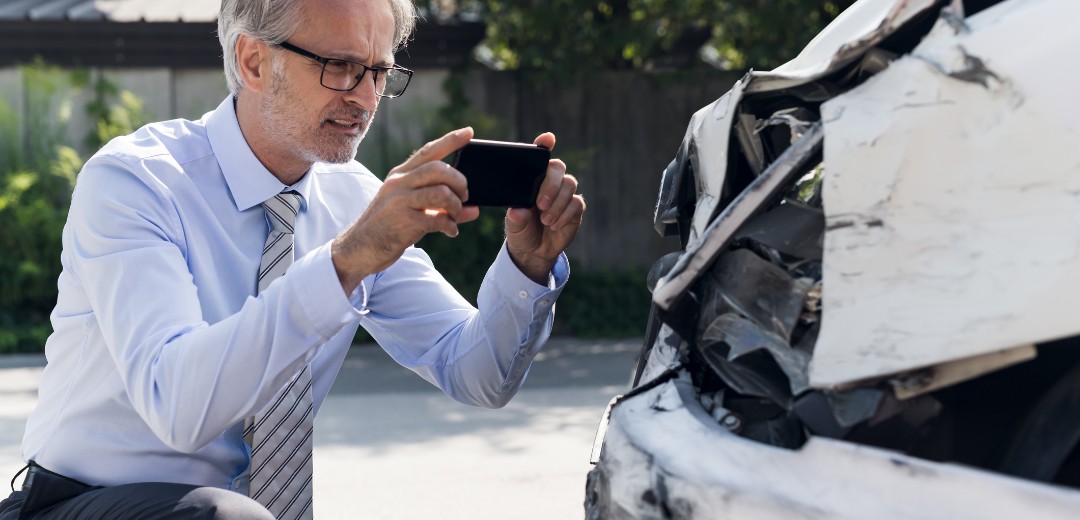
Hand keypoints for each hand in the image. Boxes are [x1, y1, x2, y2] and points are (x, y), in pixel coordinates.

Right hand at [331, 127, 480, 292]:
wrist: (360, 248)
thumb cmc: (389, 227)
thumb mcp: (411, 209)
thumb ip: (441, 206)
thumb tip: (474, 210)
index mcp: (400, 175)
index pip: (428, 151)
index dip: (450, 140)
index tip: (469, 132)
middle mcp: (398, 183)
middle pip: (439, 169)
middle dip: (459, 181)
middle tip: (464, 196)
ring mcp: (399, 201)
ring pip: (441, 192)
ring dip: (455, 206)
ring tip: (454, 216)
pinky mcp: (403, 221)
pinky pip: (437, 219)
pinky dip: (450, 226)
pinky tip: (450, 231)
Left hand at [505, 132, 585, 283]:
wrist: (533, 251)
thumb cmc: (520, 230)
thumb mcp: (513, 225)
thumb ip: (516, 218)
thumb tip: (518, 211)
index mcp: (532, 178)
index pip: (539, 156)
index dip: (545, 144)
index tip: (548, 139)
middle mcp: (550, 182)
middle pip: (558, 167)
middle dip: (551, 184)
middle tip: (540, 205)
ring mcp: (564, 194)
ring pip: (570, 184)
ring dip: (558, 203)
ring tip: (545, 220)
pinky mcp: (575, 208)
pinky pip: (576, 203)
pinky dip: (565, 215)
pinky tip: (554, 225)